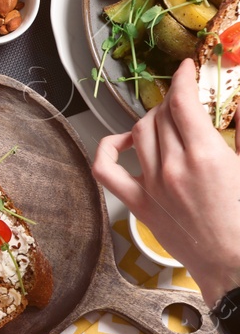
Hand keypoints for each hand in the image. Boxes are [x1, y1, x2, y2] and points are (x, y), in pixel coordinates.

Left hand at [93, 58, 239, 303]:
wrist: (236, 264)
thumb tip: (235, 105)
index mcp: (206, 156)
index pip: (182, 102)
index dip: (182, 79)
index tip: (186, 69)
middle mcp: (173, 168)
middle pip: (161, 115)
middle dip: (174, 100)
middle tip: (186, 99)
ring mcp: (151, 187)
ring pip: (139, 134)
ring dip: (152, 119)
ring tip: (167, 119)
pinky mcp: (139, 204)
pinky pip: (106, 170)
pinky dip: (109, 149)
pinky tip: (124, 141)